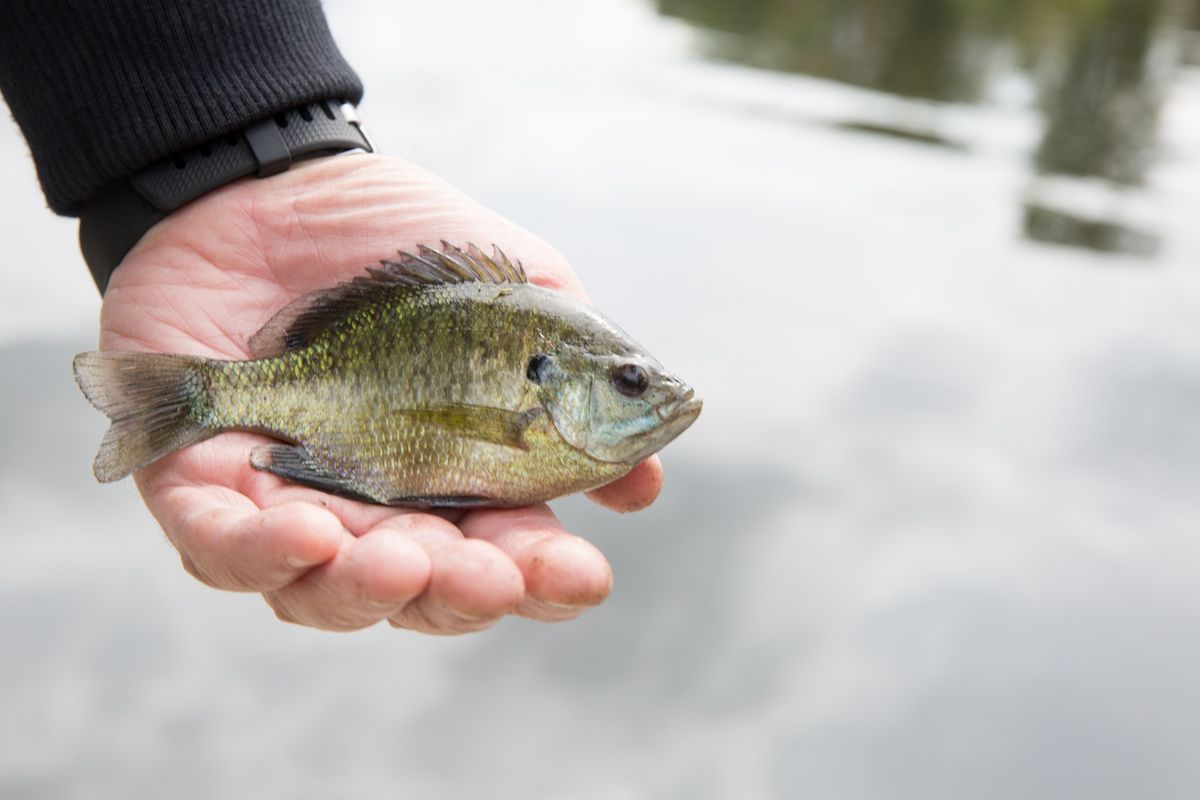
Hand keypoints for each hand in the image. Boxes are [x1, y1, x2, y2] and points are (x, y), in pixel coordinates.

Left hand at [97, 153, 662, 632]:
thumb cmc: (408, 243)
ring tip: (400, 559)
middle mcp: (381, 510)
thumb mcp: (521, 296)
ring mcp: (291, 501)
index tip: (583, 574)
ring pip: (320, 593)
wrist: (279, 180)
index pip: (509, 556)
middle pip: (421, 595)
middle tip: (493, 575)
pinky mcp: (200, 478)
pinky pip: (218, 545)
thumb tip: (648, 481)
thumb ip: (584, 380)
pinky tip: (303, 529)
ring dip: (364, 591)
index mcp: (462, 478)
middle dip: (460, 597)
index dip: (547, 580)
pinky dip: (256, 552)